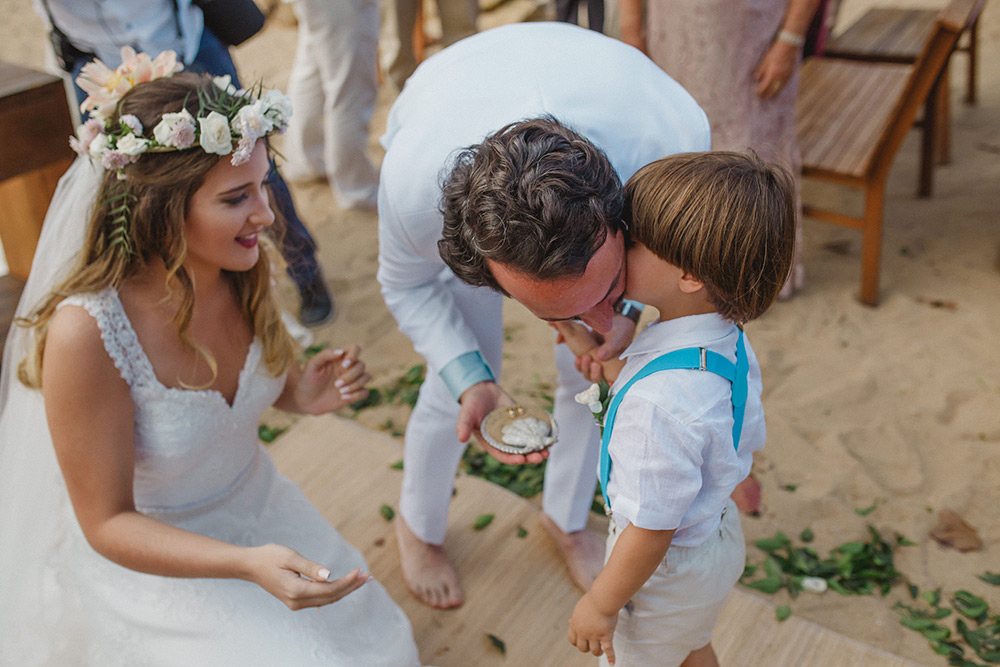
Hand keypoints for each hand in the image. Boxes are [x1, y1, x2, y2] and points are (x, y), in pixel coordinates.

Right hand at [243, 543, 370, 609]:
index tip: (360, 572)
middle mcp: (297, 601)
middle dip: (351, 587)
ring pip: (327, 600)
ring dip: (345, 590)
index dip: (347, 582)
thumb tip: (329, 575)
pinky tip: (346, 585)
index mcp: (296, 590)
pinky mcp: (296, 601)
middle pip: (331, 597)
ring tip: (362, 580)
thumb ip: (310, 567)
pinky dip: (334, 591)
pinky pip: (320, 599)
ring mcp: (296, 603)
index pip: (329, 589)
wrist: (251, 566)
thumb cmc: (270, 556)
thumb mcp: (290, 557)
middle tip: (369, 576)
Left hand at [294, 345, 369, 413]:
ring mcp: (352, 381)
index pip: (355, 349)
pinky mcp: (354, 394)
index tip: (344, 365)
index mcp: (340, 359)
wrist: (305, 400)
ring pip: (367, 377)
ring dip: (355, 385)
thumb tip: (341, 351)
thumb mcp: (312, 365)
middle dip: (351, 376)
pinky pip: (365, 392)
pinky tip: (343, 398)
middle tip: (336, 384)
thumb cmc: (308, 380)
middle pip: (362, 365)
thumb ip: (325, 355)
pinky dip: (357, 395)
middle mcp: (348, 368)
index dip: (354, 355)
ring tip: (340, 392)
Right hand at [457, 381, 549, 464]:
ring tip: (548, 450)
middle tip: (541, 456)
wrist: (482, 390)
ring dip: (538, 449)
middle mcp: (504, 441)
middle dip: (530, 456)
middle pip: (519, 453)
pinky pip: (533, 431)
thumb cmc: (472, 404)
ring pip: (528, 444)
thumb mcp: (466, 414)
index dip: (512, 459)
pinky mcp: (521, 422)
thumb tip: (461, 439)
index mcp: (491, 443)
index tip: (522, 458)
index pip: (503, 455)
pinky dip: (541, 435)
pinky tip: (551, 436)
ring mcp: (514, 432)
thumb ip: (464, 426)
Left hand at [568, 592, 618, 663]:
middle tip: (593, 646)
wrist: (602, 597)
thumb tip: (569, 621)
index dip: (577, 643)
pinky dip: (611, 657)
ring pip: (594, 651)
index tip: (582, 642)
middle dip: (587, 648)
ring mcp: (594, 635)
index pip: (572, 640)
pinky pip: (608, 649)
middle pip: (582, 648)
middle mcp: (583, 632)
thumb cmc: (593, 599)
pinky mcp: (606, 635)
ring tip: (601, 652)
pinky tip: (612, 663)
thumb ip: (576, 616)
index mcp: (576, 625)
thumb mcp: (580, 607)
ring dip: (598, 652)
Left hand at [574, 314, 634, 381]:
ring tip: (584, 358)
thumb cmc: (620, 331)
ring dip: (585, 368)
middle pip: (598, 380)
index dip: (611, 386)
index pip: (614, 383)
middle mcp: (607, 370)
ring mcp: (596, 364)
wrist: (611, 321)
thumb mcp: (617, 338)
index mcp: (619, 368)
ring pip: (588, 373)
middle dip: (594, 374)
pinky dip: (579, 363)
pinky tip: (578, 358)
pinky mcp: (587, 358)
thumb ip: (610, 347)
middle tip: (594, 363)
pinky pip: (581, 365)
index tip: (609, 384)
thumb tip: (600, 356)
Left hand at [754, 40, 798, 98]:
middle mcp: (779, 78)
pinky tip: (776, 88)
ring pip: (779, 89)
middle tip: (762, 97)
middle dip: (766, 95)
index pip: (764, 88)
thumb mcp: (765, 61)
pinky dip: (779, 88)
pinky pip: (784, 85)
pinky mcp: (790, 75)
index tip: (757, 94)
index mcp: (771, 74)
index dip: (760, 92)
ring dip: (773, 92)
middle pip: (772, 91)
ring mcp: (786, 77)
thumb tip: (756, 79)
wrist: (788, 46)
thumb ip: (760, 71)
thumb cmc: (775, 53)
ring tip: (769, 95)